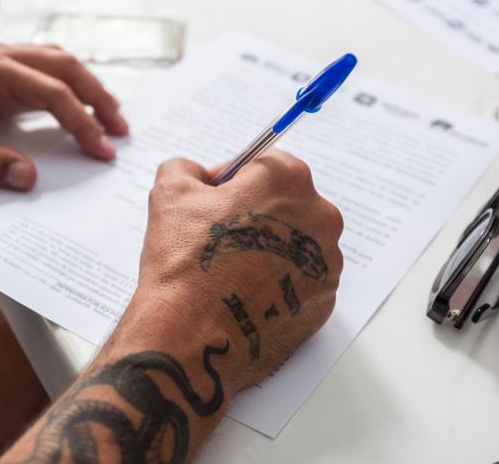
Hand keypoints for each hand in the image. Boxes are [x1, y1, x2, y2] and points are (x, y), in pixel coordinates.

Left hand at [0, 43, 127, 189]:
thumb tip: (27, 178)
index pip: (53, 94)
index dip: (82, 124)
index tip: (101, 148)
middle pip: (66, 67)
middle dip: (98, 97)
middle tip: (120, 128)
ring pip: (56, 60)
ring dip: (85, 85)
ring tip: (105, 113)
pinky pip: (40, 63)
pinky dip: (64, 80)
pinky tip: (69, 98)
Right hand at [113, 149, 343, 393]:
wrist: (192, 334)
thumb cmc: (185, 261)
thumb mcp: (170, 193)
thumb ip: (186, 168)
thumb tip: (196, 174)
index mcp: (288, 180)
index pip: (264, 164)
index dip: (233, 180)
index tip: (213, 199)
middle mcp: (320, 217)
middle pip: (287, 204)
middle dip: (255, 215)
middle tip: (218, 236)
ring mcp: (327, 264)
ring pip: (296, 244)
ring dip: (269, 250)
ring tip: (230, 270)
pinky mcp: (324, 302)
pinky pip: (300, 282)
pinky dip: (277, 283)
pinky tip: (245, 293)